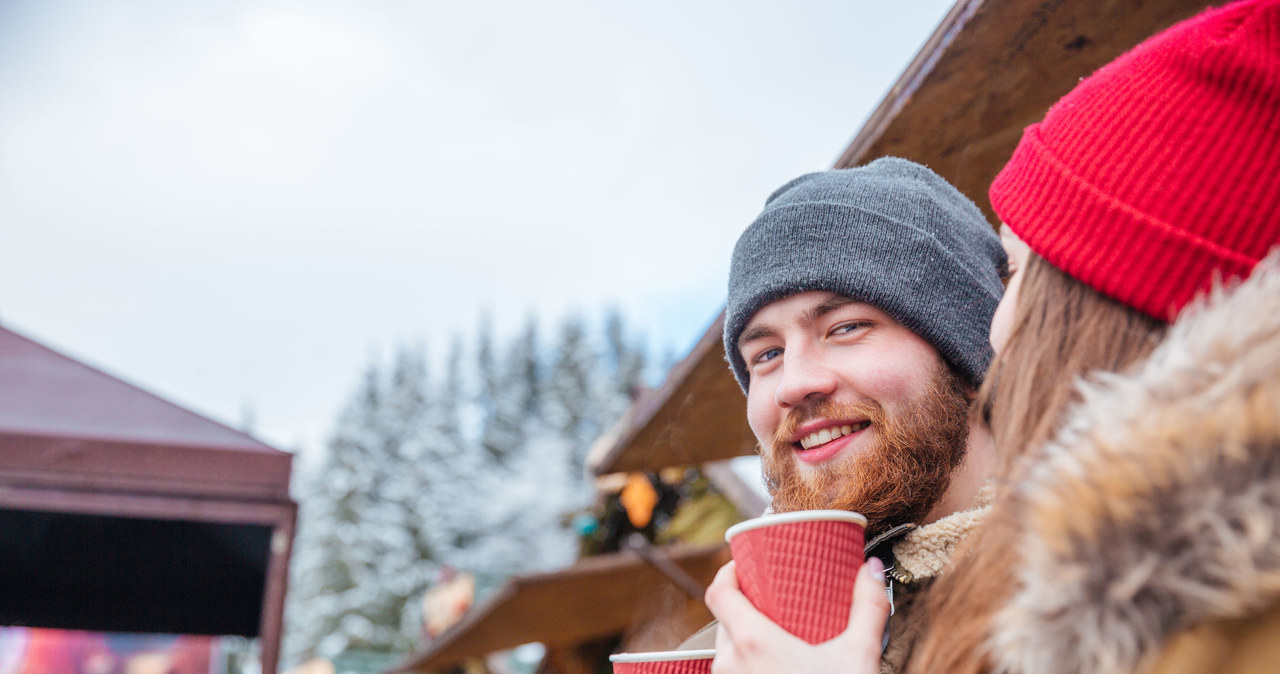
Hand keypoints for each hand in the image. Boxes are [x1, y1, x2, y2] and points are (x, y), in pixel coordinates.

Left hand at [704, 556, 889, 673]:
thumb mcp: (858, 656)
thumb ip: (868, 607)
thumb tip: (871, 567)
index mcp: (752, 642)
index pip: (717, 593)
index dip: (727, 573)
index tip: (744, 565)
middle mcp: (730, 665)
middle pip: (726, 622)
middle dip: (748, 609)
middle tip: (776, 602)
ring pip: (730, 653)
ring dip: (749, 643)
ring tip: (781, 639)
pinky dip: (750, 668)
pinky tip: (775, 669)